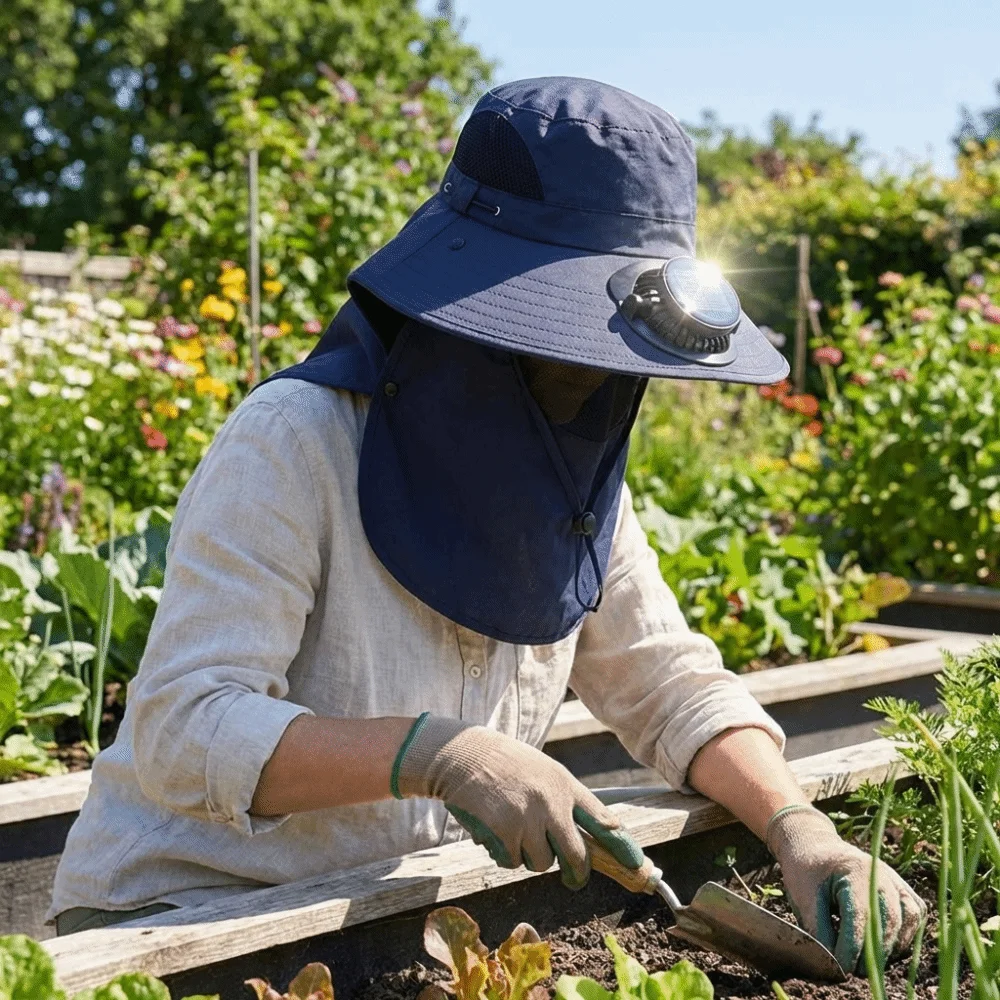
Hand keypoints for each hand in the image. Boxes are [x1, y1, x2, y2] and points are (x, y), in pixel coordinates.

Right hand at [393, 713, 642, 887]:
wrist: (462, 754)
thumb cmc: (501, 762)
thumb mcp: (541, 771)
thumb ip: (560, 799)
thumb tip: (580, 838)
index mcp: (565, 784)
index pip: (603, 820)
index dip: (624, 847)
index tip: (640, 867)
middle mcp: (553, 802)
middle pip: (577, 855)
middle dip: (576, 873)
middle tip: (572, 878)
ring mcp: (529, 818)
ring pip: (541, 863)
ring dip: (528, 856)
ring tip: (512, 830)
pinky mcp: (506, 831)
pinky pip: (512, 861)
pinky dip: (503, 853)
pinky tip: (493, 829)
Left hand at [766, 804, 925, 972]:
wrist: (815, 847)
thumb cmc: (807, 870)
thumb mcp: (803, 897)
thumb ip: (819, 931)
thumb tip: (835, 967)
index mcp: (855, 870)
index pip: (860, 916)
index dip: (852, 947)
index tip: (841, 969)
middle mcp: (883, 873)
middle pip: (890, 920)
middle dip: (874, 952)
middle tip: (855, 972)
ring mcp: (896, 880)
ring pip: (908, 920)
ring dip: (892, 946)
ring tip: (869, 962)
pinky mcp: (903, 890)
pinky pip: (915, 916)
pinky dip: (904, 936)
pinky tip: (885, 948)